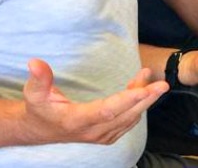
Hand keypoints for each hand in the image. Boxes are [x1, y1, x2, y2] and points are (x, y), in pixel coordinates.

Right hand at [21, 59, 168, 144]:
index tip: (147, 88)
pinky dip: (138, 105)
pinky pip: (128, 121)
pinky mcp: (106, 135)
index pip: (108, 110)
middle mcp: (93, 131)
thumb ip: (39, 78)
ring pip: (130, 118)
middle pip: (126, 115)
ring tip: (148, 75)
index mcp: (77, 120)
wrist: (39, 130)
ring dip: (143, 99)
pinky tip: (141, 89)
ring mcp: (101, 135)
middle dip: (147, 98)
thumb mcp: (34, 93)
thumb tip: (35, 62)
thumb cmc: (39, 108)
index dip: (129, 98)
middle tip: (163, 83)